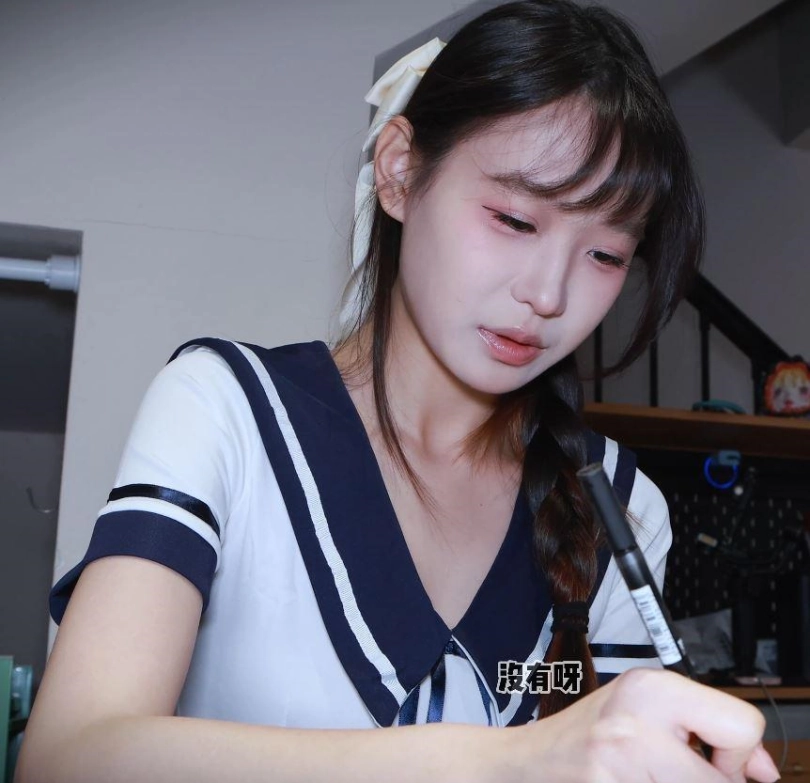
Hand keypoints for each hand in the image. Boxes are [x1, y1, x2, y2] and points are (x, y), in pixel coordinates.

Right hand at [501, 668, 779, 782]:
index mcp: (650, 687)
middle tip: (674, 771)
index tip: (714, 761)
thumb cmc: (585, 738)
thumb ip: (705, 727)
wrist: (526, 764)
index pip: (741, 726)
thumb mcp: (645, 710)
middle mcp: (637, 720)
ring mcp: (622, 762)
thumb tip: (762, 768)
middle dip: (710, 782)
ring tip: (648, 776)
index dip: (737, 756)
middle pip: (723, 780)